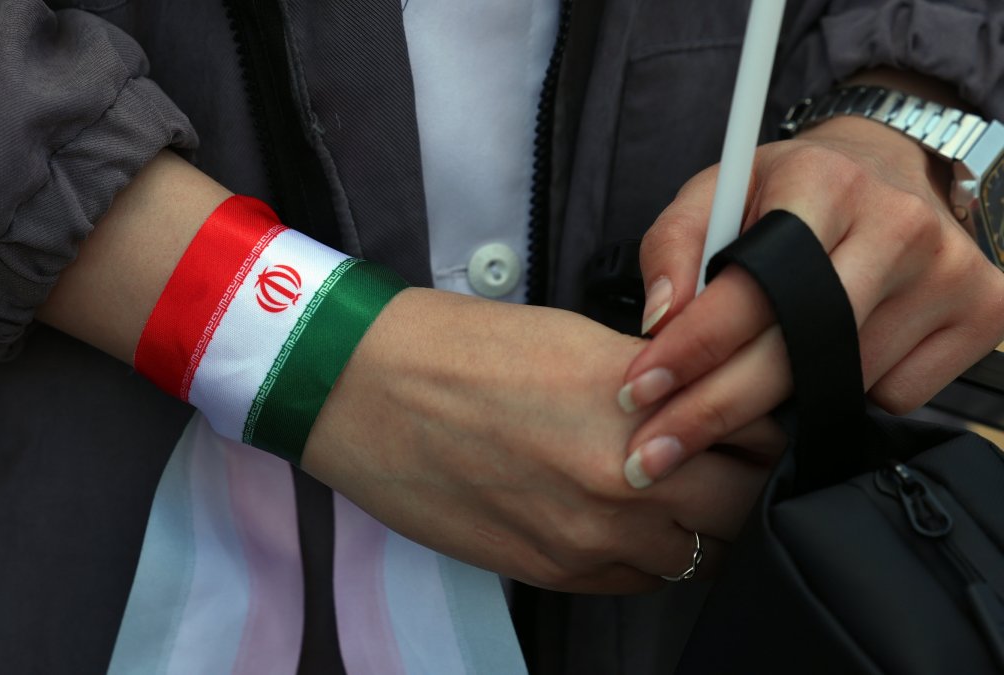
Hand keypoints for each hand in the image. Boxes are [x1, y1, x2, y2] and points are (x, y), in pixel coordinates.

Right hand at [302, 288, 775, 592]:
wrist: (364, 391)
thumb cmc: (458, 349)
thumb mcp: (576, 339)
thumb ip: (653, 381)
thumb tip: (699, 403)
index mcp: (638, 403)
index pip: (757, 431)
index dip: (761, 423)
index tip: (752, 417)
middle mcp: (626, 480)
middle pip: (744, 504)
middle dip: (743, 479)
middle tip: (724, 458)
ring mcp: (589, 537)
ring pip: (699, 555)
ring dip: (700, 525)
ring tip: (673, 492)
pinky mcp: (552, 572)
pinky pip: (639, 581)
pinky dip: (648, 556)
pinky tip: (625, 521)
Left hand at [615, 114, 1003, 488]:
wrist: (888, 171)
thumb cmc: (785, 195)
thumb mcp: (717, 194)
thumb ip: (672, 249)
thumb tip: (660, 323)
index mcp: (822, 183)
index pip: (750, 288)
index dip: (689, 350)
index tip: (638, 394)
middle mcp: (899, 224)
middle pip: (799, 350)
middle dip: (715, 409)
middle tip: (653, 453)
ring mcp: (951, 271)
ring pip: (843, 383)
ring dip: (776, 408)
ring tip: (737, 394)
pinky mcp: (986, 311)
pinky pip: (895, 396)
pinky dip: (846, 398)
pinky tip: (829, 361)